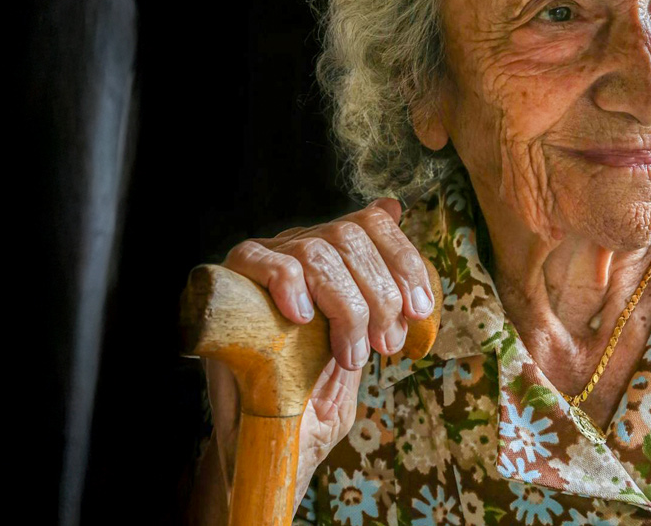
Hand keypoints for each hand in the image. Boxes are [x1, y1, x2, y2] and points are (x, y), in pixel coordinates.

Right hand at [203, 197, 434, 512]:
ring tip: (351, 353)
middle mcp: (301, 248)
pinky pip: (262, 260)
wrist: (269, 440)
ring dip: (347, 305)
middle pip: (350, 237)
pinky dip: (289, 284)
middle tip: (386, 344)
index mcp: (334, 254)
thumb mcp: (361, 343)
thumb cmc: (316, 390)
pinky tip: (301, 319)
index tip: (419, 311)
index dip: (403, 260)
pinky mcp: (231, 282)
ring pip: (317, 251)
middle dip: (381, 294)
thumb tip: (394, 210)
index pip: (371, 224)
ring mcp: (265, 262)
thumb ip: (380, 293)